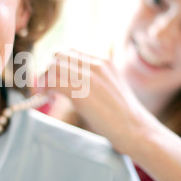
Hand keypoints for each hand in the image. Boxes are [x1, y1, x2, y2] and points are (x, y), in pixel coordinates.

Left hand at [37, 49, 158, 153]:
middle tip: (45, 86)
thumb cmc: (123, 116)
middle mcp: (96, 64)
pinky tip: (48, 98)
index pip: (70, 51)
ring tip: (46, 94)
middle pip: (58, 54)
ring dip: (43, 78)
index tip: (52, 79)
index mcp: (103, 61)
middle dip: (47, 68)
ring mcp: (89, 76)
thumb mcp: (110, 88)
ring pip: (53, 65)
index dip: (56, 63)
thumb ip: (93, 80)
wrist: (137, 130)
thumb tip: (69, 84)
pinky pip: (53, 80)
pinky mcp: (81, 92)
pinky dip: (45, 88)